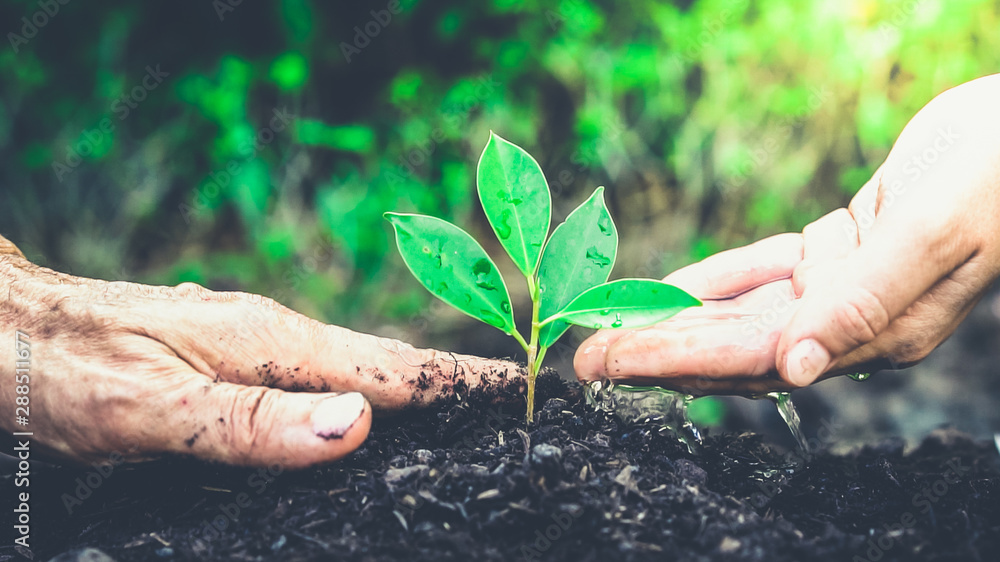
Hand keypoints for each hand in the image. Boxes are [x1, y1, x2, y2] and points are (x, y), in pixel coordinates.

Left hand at [0, 246, 520, 467]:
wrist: (12, 329)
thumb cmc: (72, 370)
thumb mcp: (156, 409)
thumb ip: (254, 423)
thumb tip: (357, 426)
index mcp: (272, 343)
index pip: (391, 366)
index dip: (458, 382)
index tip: (521, 387)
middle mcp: (275, 337)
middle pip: (386, 365)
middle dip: (453, 383)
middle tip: (513, 405)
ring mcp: (256, 344)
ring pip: (354, 370)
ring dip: (414, 386)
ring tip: (463, 408)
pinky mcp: (237, 358)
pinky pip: (320, 377)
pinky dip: (364, 392)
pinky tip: (368, 412)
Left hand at [575, 73, 999, 392]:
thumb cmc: (996, 173)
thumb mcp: (935, 234)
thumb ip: (865, 302)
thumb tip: (797, 371)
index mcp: (877, 332)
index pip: (755, 357)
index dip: (677, 361)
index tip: (612, 365)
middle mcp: (852, 321)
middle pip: (735, 345)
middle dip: (657, 353)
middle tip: (585, 360)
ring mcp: (842, 287)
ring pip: (741, 312)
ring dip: (674, 320)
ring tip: (611, 329)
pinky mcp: (837, 251)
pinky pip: (762, 270)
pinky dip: (714, 280)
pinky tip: (669, 290)